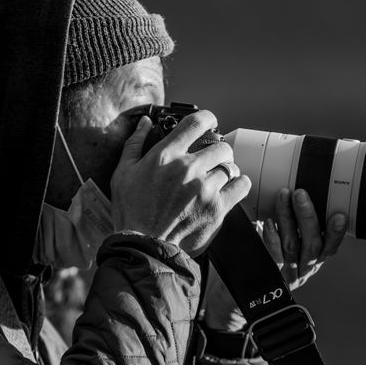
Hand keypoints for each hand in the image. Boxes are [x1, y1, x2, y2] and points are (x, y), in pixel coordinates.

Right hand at [110, 111, 251, 255]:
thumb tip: (144, 122)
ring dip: (225, 171)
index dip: (208, 118)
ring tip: (216, 180)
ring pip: (231, 167)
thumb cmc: (131, 211)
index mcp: (166, 155)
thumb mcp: (123, 173)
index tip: (209, 123)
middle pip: (221, 146)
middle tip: (211, 161)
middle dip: (218, 151)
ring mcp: (205, 189)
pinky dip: (239, 185)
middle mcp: (187, 168)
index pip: (196, 122)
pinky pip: (242, 186)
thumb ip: (134, 144)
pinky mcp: (217, 208)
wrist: (143, 246)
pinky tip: (229, 188)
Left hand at [201, 188, 346, 331]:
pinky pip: (272, 257)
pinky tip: (268, 223)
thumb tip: (290, 193)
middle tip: (301, 194)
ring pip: (292, 246)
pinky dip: (272, 238)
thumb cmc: (262, 264)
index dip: (336, 233)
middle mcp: (302, 270)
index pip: (329, 248)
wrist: (236, 297)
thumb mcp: (283, 246)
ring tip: (283, 196)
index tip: (340, 216)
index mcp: (310, 262)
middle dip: (308, 216)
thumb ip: (291, 227)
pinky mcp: (268, 278)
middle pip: (311, 243)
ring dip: (288, 219)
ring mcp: (285, 275)